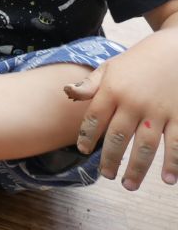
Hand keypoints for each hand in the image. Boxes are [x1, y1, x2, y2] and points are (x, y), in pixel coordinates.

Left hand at [65, 27, 177, 188]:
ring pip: (145, 146)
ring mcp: (158, 111)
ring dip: (137, 168)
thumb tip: (67, 93)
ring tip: (128, 185)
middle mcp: (133, 102)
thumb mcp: (110, 66)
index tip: (83, 151)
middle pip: (117, 137)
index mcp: (113, 89)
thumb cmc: (138, 61)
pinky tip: (167, 179)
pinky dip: (173, 163)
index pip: (94, 118)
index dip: (87, 136)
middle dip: (110, 159)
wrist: (176, 48)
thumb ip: (90, 85)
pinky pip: (176, 143)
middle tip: (105, 175)